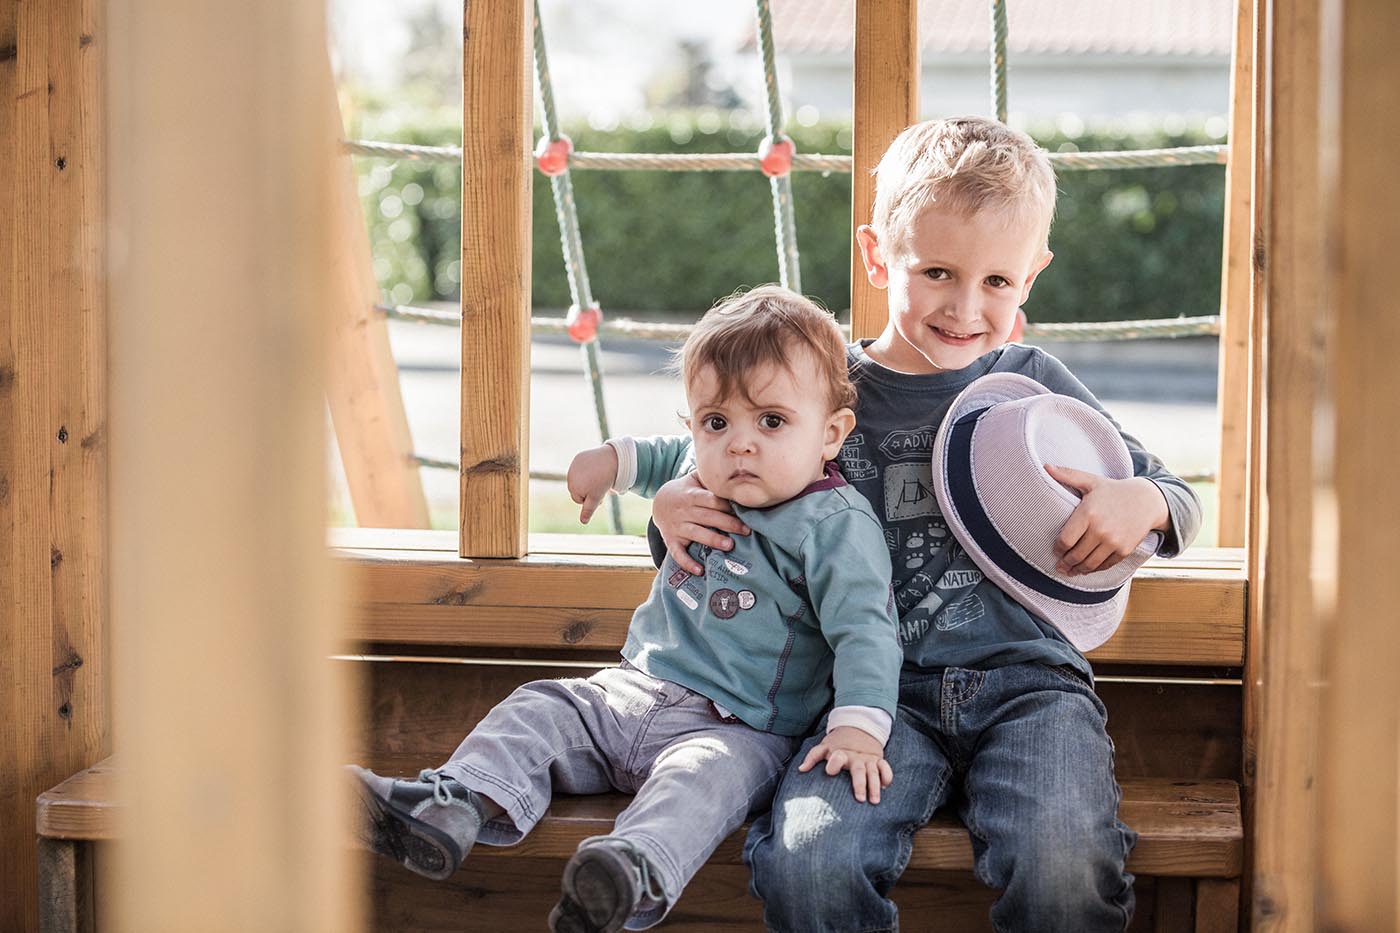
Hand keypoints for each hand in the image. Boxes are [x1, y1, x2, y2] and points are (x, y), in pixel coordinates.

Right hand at [566, 444, 617, 523]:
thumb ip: (588, 510)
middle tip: (600, 486)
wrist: (611, 459)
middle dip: (587, 490)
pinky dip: (588, 469)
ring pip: (579, 478)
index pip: (578, 499)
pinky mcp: (579, 457)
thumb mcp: (596, 498)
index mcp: (572, 487)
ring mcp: (573, 466)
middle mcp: (570, 476)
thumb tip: (583, 522)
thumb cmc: (603, 481)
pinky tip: (597, 467)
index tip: (599, 494)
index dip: (590, 499)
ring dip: (587, 480)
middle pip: (577, 489)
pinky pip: (581, 467)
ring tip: (598, 477)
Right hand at [653, 473, 749, 574]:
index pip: (711, 499)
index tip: (744, 510)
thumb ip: (711, 478)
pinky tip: (700, 570)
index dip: (727, 505)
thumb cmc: (686, 490)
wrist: (659, 501)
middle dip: (728, 523)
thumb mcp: (694, 480)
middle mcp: (684, 511)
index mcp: (692, 495)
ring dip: (712, 540)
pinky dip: (687, 563)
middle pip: (708, 517)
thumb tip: (736, 470)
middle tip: (747, 530)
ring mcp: (677, 527)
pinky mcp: (671, 541)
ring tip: (729, 546)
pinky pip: (678, 553)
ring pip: (696, 534)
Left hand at [797, 726, 892, 803]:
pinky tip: (885, 786)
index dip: (834, 763)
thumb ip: (812, 757)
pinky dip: (887, 776)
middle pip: (858, 770)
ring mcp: (868, 759)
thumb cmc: (837, 743)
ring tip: (874, 801)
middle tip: (859, 799)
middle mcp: (855, 757)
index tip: (830, 772)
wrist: (857, 727)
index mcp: (840, 754)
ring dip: (874, 786)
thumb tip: (801, 769)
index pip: (837, 757)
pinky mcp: (878, 759)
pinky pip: (885, 768)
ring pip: (873, 772)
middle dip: (859, 784)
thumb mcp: (824, 747)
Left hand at [1045, 466, 1169, 575]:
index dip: (1057, 549)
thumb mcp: (1091, 480)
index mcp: (1088, 513)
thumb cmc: (1113, 490)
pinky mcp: (1124, 550)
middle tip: (1059, 566)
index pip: (1065, 540)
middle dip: (1065, 563)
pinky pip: (1105, 566)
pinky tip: (1086, 569)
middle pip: (1075, 555)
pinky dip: (1094, 570)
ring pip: (1089, 564)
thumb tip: (1045, 466)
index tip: (1055, 550)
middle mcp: (1100, 530)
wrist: (1147, 500)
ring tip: (1069, 571)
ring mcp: (1113, 542)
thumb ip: (1067, 475)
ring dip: (1077, 570)